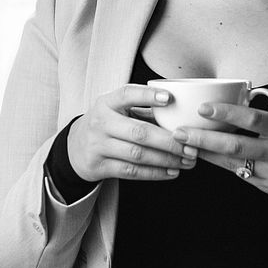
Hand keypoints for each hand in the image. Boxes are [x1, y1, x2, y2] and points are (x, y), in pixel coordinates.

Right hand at [67, 84, 197, 182]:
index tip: (170, 98)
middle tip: (192, 145)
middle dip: (169, 141)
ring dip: (166, 159)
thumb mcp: (117, 110)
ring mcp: (97, 146)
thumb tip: (182, 114)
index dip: (147, 96)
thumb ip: (143, 110)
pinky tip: (172, 172)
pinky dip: (154, 173)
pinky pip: (131, 172)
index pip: (126, 94)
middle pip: (139, 132)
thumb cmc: (107, 125)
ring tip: (187, 160)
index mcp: (106, 103)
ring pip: (138, 155)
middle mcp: (100, 123)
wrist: (74, 148)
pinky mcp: (98, 166)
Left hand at [172, 103, 267, 199]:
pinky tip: (206, 157)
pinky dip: (222, 165)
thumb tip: (228, 106)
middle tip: (179, 133)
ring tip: (185, 144)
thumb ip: (264, 118)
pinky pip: (240, 175)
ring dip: (206, 154)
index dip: (226, 112)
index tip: (202, 108)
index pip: (253, 119)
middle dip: (203, 139)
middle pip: (236, 146)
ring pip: (233, 164)